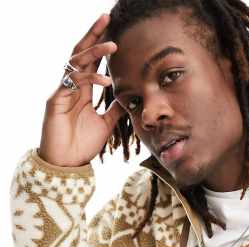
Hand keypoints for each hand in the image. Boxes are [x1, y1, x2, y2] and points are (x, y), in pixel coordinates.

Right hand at [38, 13, 126, 166]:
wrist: (67, 164)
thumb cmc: (82, 145)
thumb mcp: (106, 125)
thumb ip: (115, 110)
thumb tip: (129, 99)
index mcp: (82, 90)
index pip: (91, 60)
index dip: (100, 44)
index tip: (114, 30)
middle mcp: (71, 86)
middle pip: (81, 52)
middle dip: (93, 34)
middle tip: (107, 17)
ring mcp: (62, 91)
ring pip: (76, 62)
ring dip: (94, 52)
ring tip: (112, 45)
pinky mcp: (55, 100)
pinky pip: (73, 82)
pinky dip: (90, 78)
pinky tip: (106, 80)